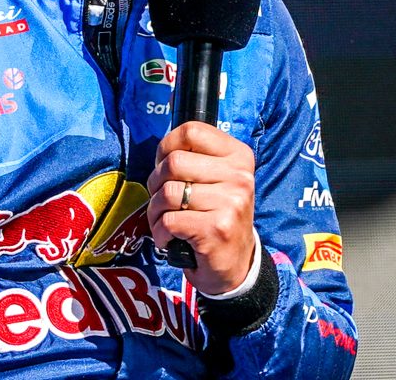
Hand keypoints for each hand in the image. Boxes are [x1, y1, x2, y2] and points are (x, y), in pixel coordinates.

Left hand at [147, 121, 258, 294]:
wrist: (237, 264)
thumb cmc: (217, 217)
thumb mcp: (218, 180)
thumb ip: (196, 159)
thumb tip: (162, 148)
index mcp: (239, 156)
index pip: (191, 131)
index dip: (167, 147)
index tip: (165, 166)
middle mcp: (240, 176)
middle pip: (174, 162)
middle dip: (156, 183)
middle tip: (162, 201)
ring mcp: (231, 203)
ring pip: (168, 193)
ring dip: (155, 212)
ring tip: (164, 222)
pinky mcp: (217, 229)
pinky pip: (168, 221)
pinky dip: (160, 233)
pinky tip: (170, 239)